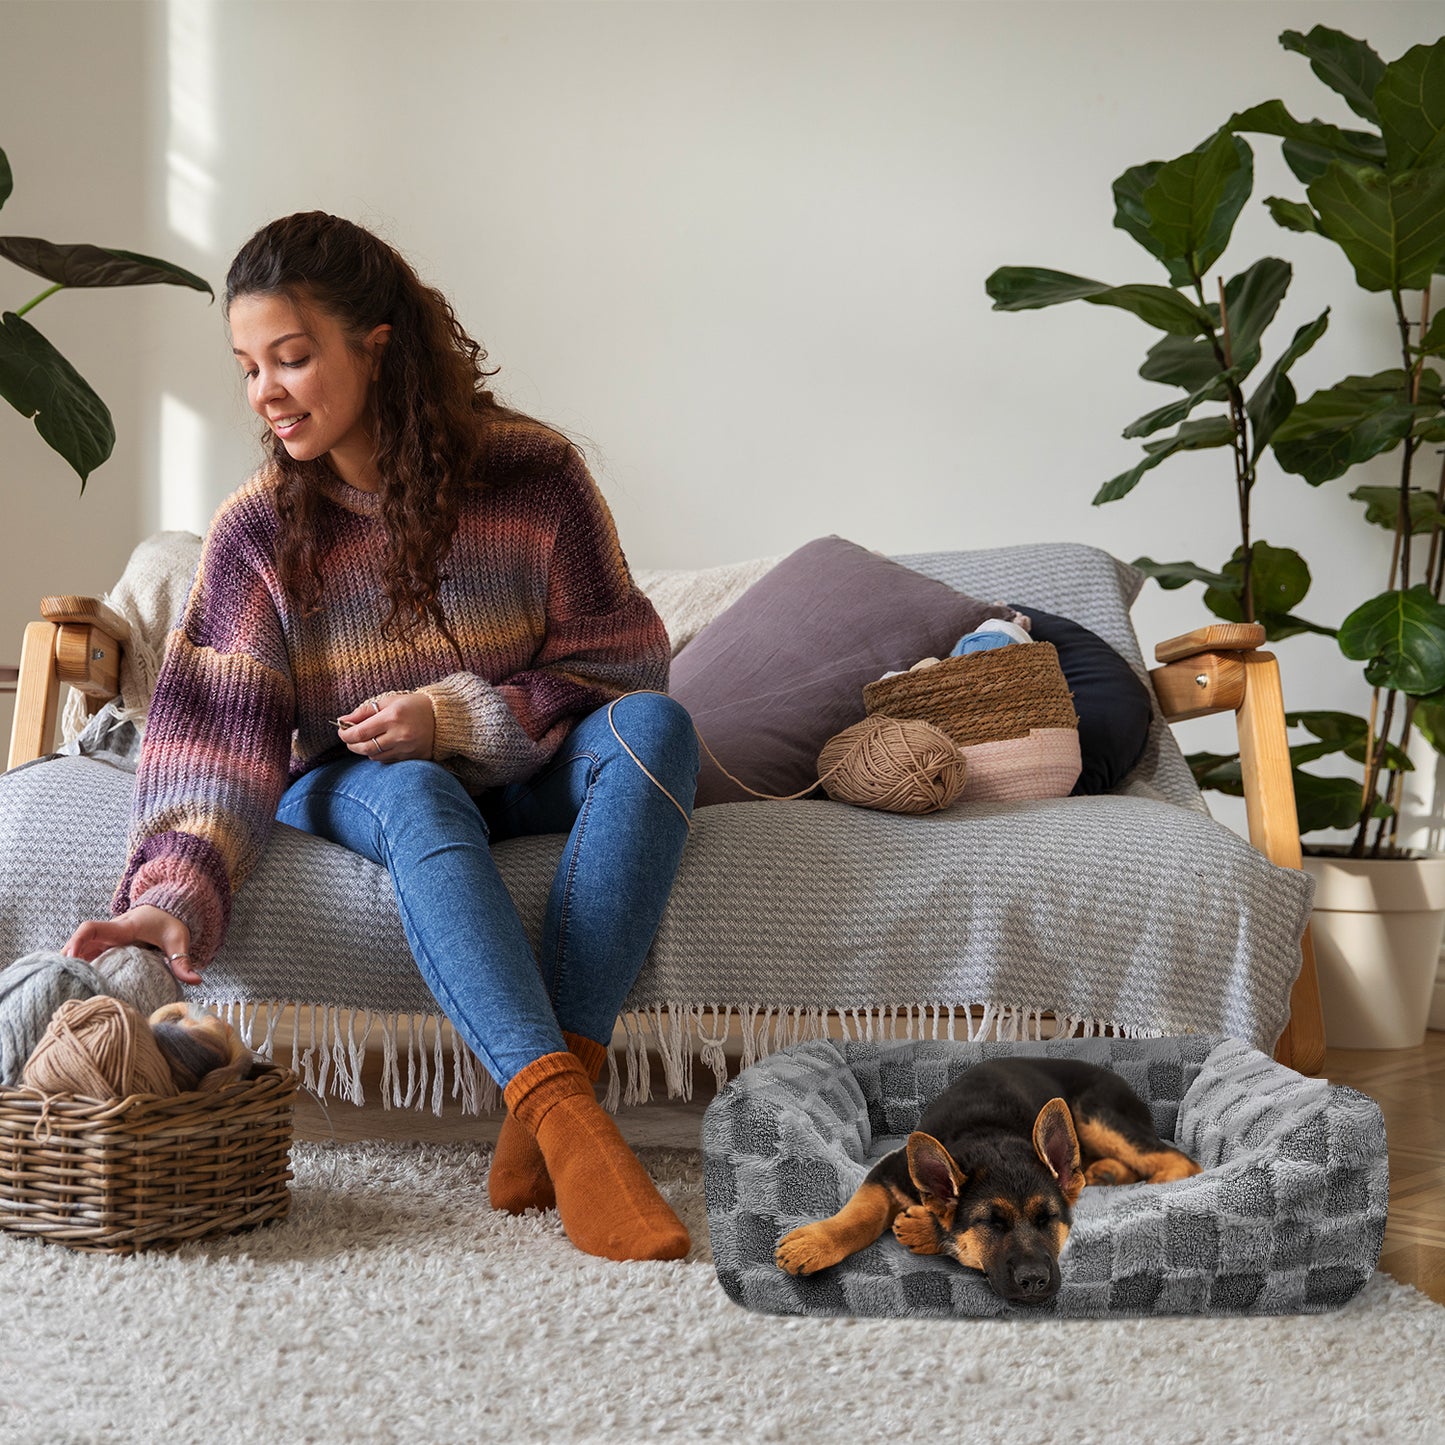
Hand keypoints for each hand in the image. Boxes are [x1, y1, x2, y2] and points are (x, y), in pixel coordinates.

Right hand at [64, 903, 198, 984]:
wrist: (169, 908)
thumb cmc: (171, 923)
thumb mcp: (179, 941)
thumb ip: (184, 961)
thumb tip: (196, 980)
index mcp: (123, 928)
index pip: (92, 928)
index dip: (77, 941)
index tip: (69, 958)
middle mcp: (110, 932)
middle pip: (80, 941)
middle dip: (68, 957)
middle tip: (59, 977)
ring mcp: (107, 938)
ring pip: (81, 947)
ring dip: (71, 961)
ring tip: (61, 981)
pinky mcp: (108, 945)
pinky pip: (88, 952)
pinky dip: (79, 963)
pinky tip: (73, 979)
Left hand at [337, 690, 434, 763]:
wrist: (443, 717)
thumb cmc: (414, 705)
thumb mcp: (390, 701)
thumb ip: (365, 711)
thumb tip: (343, 720)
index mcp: (392, 717)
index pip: (360, 732)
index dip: (345, 734)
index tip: (342, 731)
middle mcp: (400, 735)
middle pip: (365, 748)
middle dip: (352, 745)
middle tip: (349, 740)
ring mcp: (407, 748)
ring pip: (375, 756)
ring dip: (366, 750)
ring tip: (368, 740)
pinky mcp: (413, 757)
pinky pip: (388, 760)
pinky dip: (380, 754)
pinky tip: (384, 745)